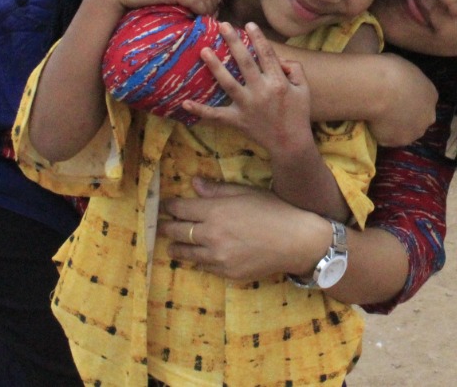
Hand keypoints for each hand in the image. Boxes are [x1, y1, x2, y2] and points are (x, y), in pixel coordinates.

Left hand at [159, 177, 328, 279]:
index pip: (180, 208)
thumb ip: (217, 190)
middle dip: (166, 227)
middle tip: (160, 225)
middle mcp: (211, 235)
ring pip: (185, 253)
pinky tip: (198, 256)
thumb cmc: (274, 210)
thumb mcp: (246, 193)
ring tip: (172, 244)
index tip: (163, 206)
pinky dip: (198, 260)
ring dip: (176, 247)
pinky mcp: (227, 273)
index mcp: (215, 211)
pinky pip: (203, 267)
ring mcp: (218, 257)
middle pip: (176, 232)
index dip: (169, 207)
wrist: (297, 241)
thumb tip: (193, 183)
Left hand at [186, 23, 315, 159]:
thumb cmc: (298, 113)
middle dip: (234, 43)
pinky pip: (217, 115)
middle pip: (245, 63)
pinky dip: (201, 110)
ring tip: (204, 51)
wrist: (290, 144)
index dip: (258, 38)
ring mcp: (247, 106)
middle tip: (223, 26)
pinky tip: (185, 103)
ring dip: (215, 66)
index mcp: (278, 82)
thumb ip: (295, 69)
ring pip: (228, 83)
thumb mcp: (303, 89)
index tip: (248, 24)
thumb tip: (280, 58)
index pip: (266, 55)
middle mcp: (261, 92)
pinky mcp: (237, 120)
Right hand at [365, 58, 436, 146]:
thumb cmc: (389, 70)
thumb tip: (396, 82)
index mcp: (431, 94)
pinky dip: (380, 134)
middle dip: (406, 117)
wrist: (378, 89)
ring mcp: (415, 131)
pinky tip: (370, 124)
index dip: (409, 101)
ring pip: (406, 132)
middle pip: (419, 119)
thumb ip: (406, 81)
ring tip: (376, 119)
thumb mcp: (402, 68)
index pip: (424, 101)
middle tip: (387, 110)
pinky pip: (389, 139)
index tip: (396, 98)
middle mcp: (428, 115)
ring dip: (394, 128)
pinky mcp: (399, 142)